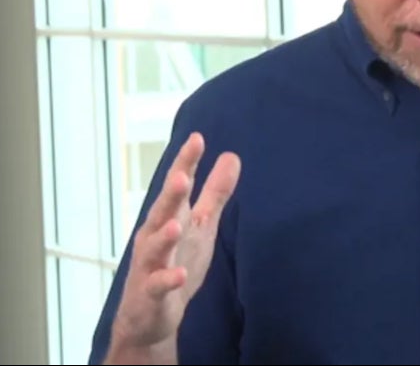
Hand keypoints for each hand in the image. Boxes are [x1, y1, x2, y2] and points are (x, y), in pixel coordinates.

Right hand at [110, 132, 241, 350]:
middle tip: (182, 176)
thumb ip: (215, 193)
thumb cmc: (176, 261)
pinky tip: (179, 274)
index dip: (186, 164)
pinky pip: (158, 286)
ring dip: (164, 236)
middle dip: (171, 194)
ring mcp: (150, 266)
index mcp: (169, 217)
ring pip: (154, 248)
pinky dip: (168, 279)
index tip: (197, 139)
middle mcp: (154, 237)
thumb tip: (232, 156)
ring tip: (177, 224)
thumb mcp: (200, 225)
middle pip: (162, 211)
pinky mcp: (150, 294)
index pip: (177, 186)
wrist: (151, 316)